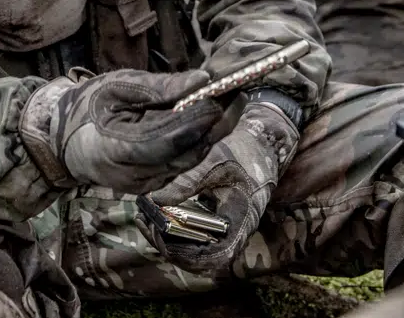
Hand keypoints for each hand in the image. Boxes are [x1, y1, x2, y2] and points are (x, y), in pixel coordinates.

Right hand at [19, 70, 227, 194]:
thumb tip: (203, 80)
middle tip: (236, 94)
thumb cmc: (87, 107)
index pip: (171, 139)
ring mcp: (143, 187)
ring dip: (209, 132)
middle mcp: (133, 177)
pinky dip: (195, 141)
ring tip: (226, 101)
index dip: (201, 119)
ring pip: (189, 160)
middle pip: (187, 153)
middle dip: (215, 124)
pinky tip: (204, 120)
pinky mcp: (150, 187)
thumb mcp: (118, 86)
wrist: (61, 140)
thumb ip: (161, 86)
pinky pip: (181, 164)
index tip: (225, 95)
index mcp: (116, 149)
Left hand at [145, 102, 299, 275]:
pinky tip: (154, 215)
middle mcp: (234, 234)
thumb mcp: (215, 159)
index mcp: (242, 223)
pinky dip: (172, 231)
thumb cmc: (241, 150)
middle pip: (199, 259)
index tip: (160, 233)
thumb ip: (187, 180)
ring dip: (167, 240)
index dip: (186, 253)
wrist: (260, 144)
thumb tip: (154, 198)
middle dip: (168, 246)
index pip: (215, 256)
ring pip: (193, 250)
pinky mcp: (214, 224)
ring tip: (144, 219)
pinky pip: (192, 238)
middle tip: (144, 224)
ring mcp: (224, 231)